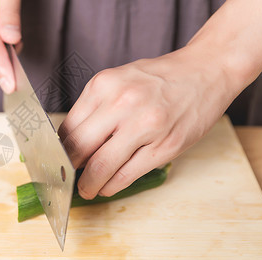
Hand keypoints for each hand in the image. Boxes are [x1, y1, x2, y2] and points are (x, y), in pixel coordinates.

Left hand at [58, 47, 238, 199]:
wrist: (205, 71)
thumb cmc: (158, 78)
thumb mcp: (119, 80)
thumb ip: (95, 107)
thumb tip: (71, 141)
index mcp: (104, 85)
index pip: (68, 127)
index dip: (57, 150)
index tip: (56, 160)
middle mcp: (122, 103)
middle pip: (79, 148)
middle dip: (68, 169)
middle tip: (65, 178)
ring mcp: (145, 126)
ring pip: (101, 166)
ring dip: (88, 184)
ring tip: (85, 189)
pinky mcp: (165, 146)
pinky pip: (127, 174)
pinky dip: (111, 185)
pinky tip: (106, 186)